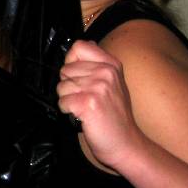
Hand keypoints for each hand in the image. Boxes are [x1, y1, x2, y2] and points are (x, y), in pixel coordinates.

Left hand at [56, 40, 144, 171]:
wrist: (126, 144)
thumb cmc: (115, 116)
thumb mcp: (113, 83)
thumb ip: (98, 64)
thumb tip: (85, 43)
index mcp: (111, 64)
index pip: (78, 47)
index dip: (71, 62)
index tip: (78, 77)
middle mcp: (106, 72)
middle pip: (65, 69)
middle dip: (69, 86)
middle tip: (86, 99)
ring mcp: (97, 87)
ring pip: (61, 86)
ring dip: (68, 100)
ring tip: (86, 109)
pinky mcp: (88, 102)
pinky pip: (62, 102)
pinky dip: (68, 112)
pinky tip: (82, 117)